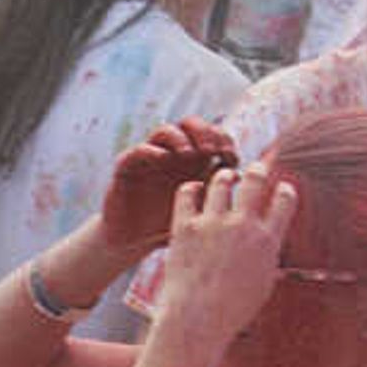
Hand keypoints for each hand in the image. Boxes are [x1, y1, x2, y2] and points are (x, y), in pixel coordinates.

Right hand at [98, 119, 238, 255]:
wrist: (132, 242)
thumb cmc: (169, 227)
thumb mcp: (200, 211)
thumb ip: (218, 193)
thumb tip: (240, 177)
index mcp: (193, 160)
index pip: (212, 134)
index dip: (224, 140)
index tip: (232, 159)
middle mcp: (172, 153)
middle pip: (191, 124)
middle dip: (205, 132)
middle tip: (212, 150)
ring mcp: (149, 157)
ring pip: (165, 130)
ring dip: (180, 138)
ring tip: (189, 154)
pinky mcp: (127, 166)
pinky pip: (138, 149)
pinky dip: (152, 150)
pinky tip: (164, 159)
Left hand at [146, 164, 295, 357]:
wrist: (197, 321)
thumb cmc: (233, 311)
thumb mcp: (263, 284)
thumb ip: (268, 256)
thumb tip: (271, 242)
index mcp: (267, 240)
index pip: (284, 199)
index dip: (284, 189)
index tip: (281, 188)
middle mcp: (242, 226)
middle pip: (255, 180)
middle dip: (258, 170)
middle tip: (256, 169)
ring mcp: (212, 224)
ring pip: (222, 181)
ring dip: (226, 176)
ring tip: (227, 177)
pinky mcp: (185, 226)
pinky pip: (187, 194)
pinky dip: (192, 188)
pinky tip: (195, 189)